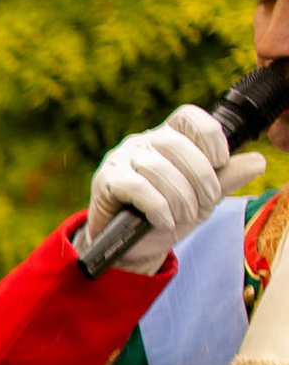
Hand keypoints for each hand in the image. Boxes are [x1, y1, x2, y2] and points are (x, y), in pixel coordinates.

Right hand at [86, 105, 267, 273]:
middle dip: (200, 177)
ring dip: (180, 197)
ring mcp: (120, 159)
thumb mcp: (202, 198)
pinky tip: (165, 221)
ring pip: (158, 168)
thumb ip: (226, 179)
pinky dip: (158, 207)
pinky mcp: (105, 181)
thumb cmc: (165, 216)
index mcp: (167, 137)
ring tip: (185, 216)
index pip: (188, 116)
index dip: (209, 136)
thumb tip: (258, 162)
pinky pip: (137, 187)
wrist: (130, 248)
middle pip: (176, 144)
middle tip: (207, 202)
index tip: (221, 162)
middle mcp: (142, 142)